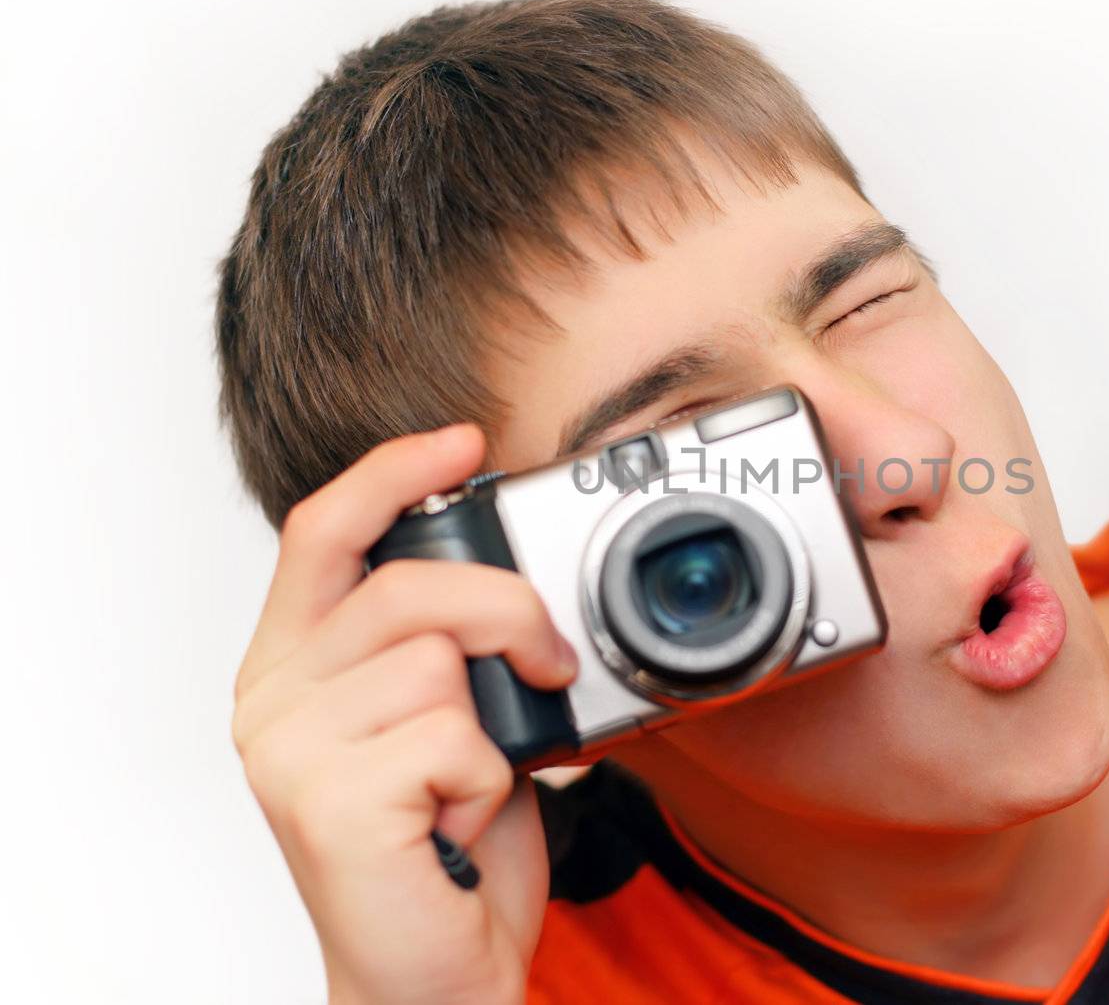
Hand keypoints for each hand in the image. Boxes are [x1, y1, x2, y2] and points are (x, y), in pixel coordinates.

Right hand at [231, 425, 576, 1003]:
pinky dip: (491, 781)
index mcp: (292, 665)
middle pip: (409, 583)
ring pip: (441, 660)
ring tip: (468, 784)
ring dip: (496, 726)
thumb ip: (443, 645)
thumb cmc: (443, 847)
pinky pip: (457, 738)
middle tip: (549, 662)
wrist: (433, 972)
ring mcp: (290, 752)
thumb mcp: (442, 720)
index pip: (323, 529)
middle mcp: (274, 700)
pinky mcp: (328, 803)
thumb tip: (512, 572)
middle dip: (509, 610)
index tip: (464, 442)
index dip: (392, 471)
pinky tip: (458, 824)